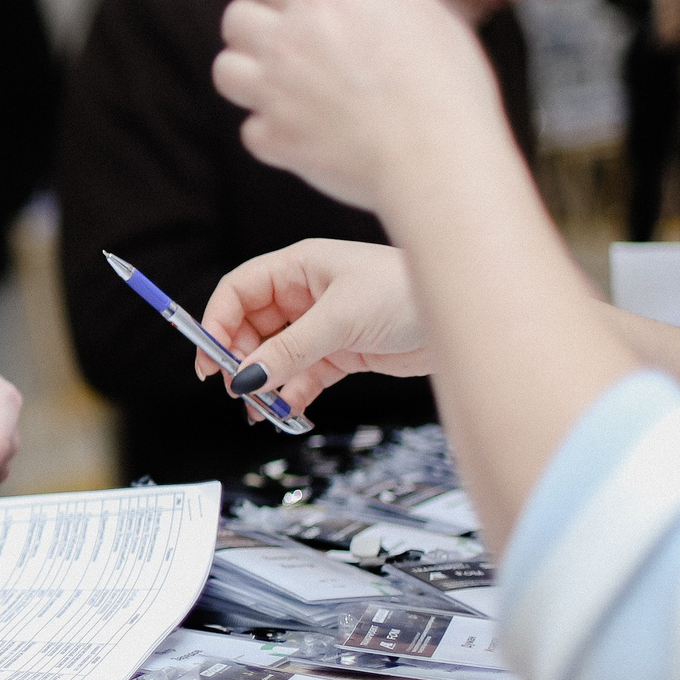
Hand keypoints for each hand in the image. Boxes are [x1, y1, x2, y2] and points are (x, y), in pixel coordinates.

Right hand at [194, 239, 432, 412]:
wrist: (468, 316)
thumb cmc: (407, 291)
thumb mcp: (340, 319)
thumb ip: (289, 350)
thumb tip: (246, 378)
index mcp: (298, 267)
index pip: (239, 291)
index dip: (218, 323)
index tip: (210, 360)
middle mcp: (304, 294)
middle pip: (251, 328)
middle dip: (241, 360)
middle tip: (238, 391)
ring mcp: (322, 325)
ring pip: (275, 357)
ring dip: (265, 384)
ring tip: (262, 410)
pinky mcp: (341, 353)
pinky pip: (301, 377)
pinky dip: (291, 396)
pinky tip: (288, 412)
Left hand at [212, 0, 501, 213]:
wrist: (437, 161)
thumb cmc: (444, 85)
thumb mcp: (428, 11)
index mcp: (320, 0)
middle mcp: (285, 43)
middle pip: (237, 18)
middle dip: (261, 19)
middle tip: (294, 33)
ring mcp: (273, 95)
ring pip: (227, 70)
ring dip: (250, 70)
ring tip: (286, 78)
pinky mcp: (274, 141)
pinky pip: (250, 127)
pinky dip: (270, 127)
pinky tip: (303, 125)